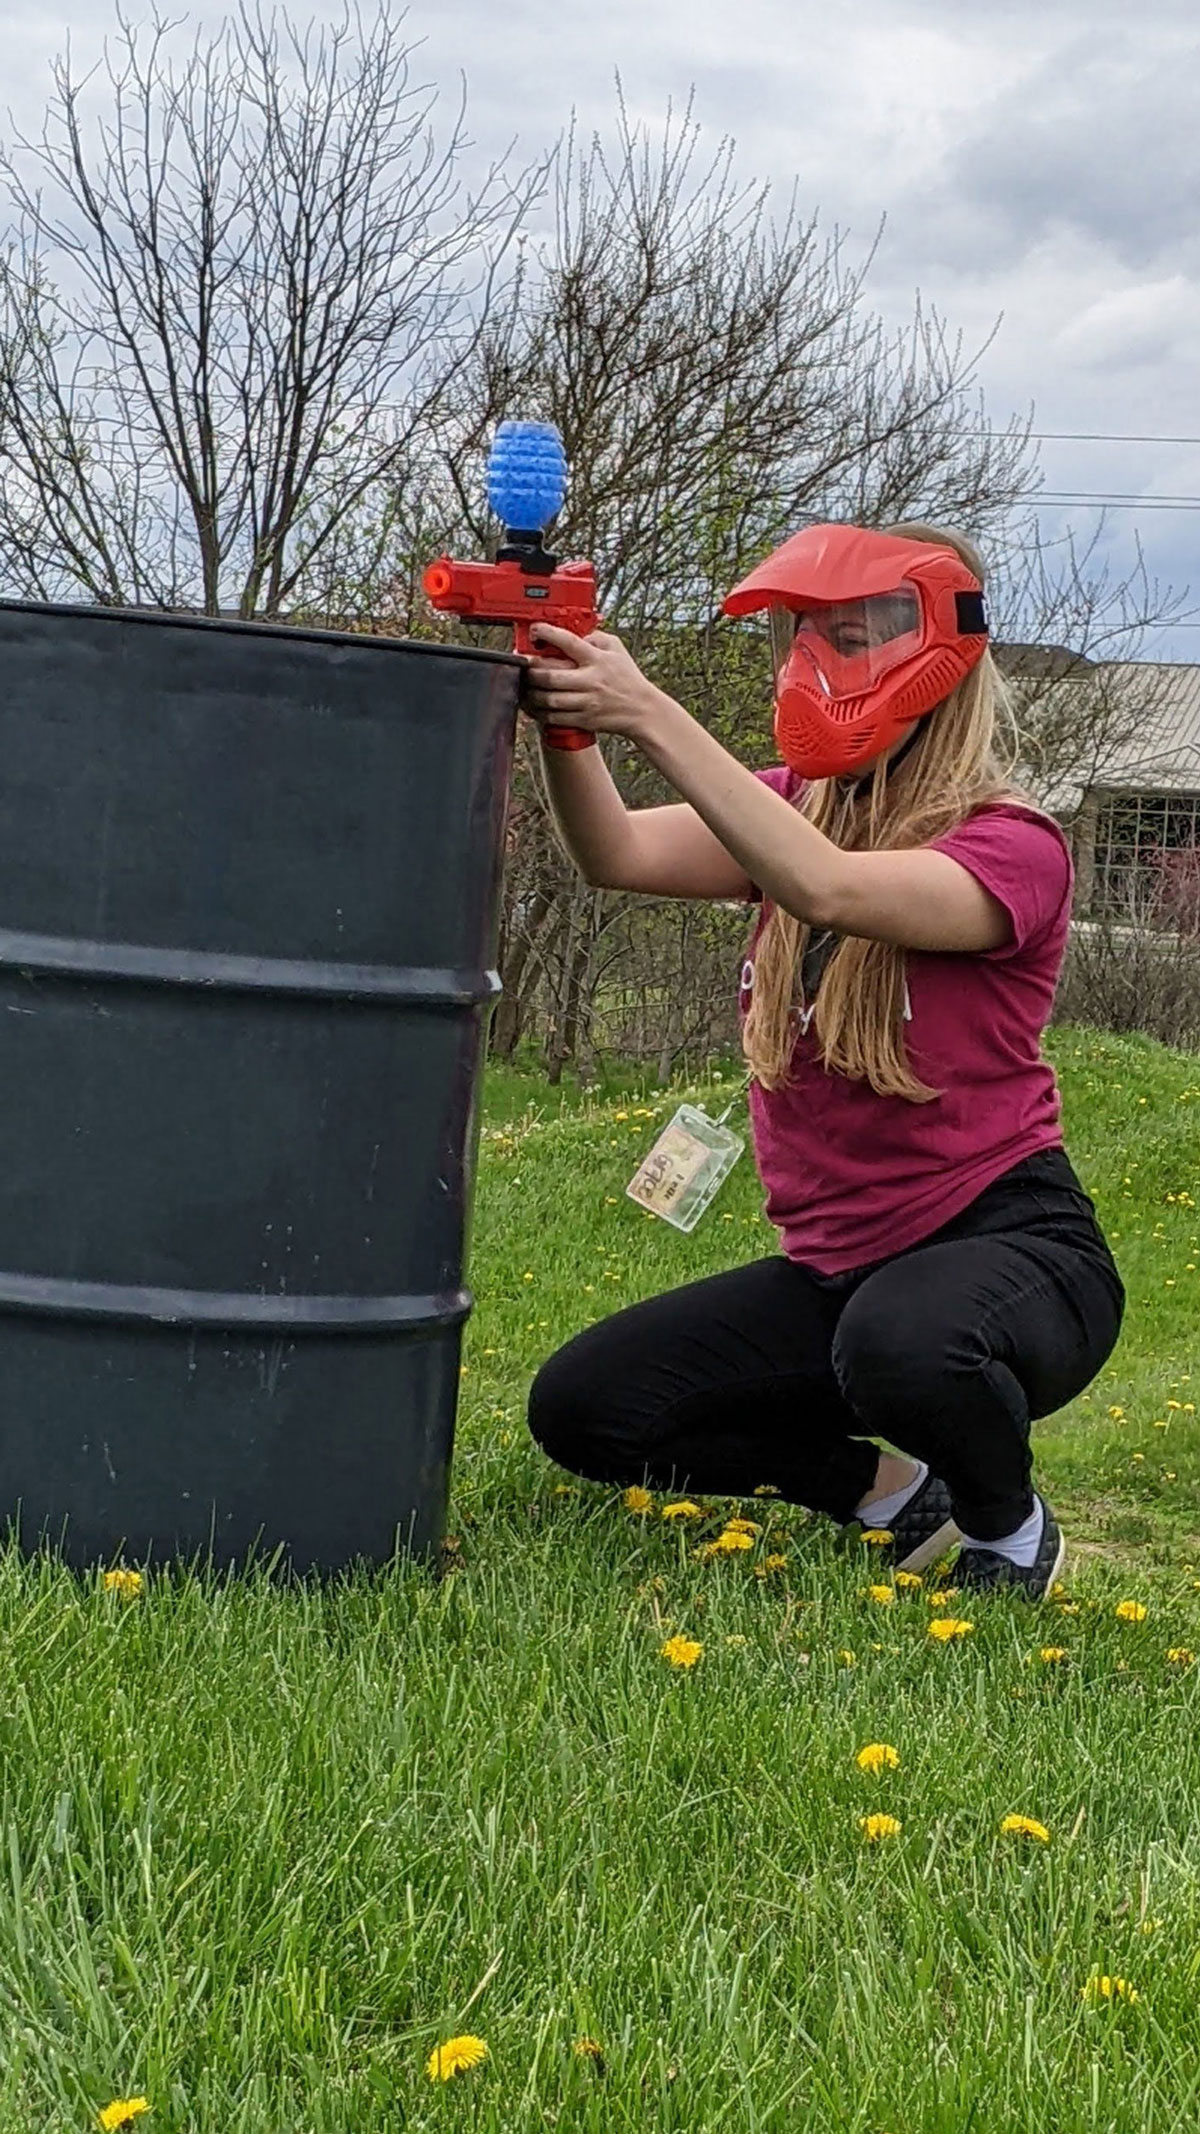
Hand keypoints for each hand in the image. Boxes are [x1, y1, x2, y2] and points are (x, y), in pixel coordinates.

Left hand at [522, 624, 665, 741]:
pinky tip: (532, 705)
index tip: (535, 630)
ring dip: (531, 693)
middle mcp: (591, 681)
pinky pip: (554, 717)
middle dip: (531, 670)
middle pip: (551, 676)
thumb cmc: (628, 678)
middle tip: (523, 665)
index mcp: (598, 660)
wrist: (641, 710)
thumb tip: (572, 634)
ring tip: (524, 686)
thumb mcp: (617, 649)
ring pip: (549, 699)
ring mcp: (586, 702)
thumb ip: (595, 637)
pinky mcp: (583, 719)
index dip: (548, 634)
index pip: (570, 643)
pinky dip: (538, 712)